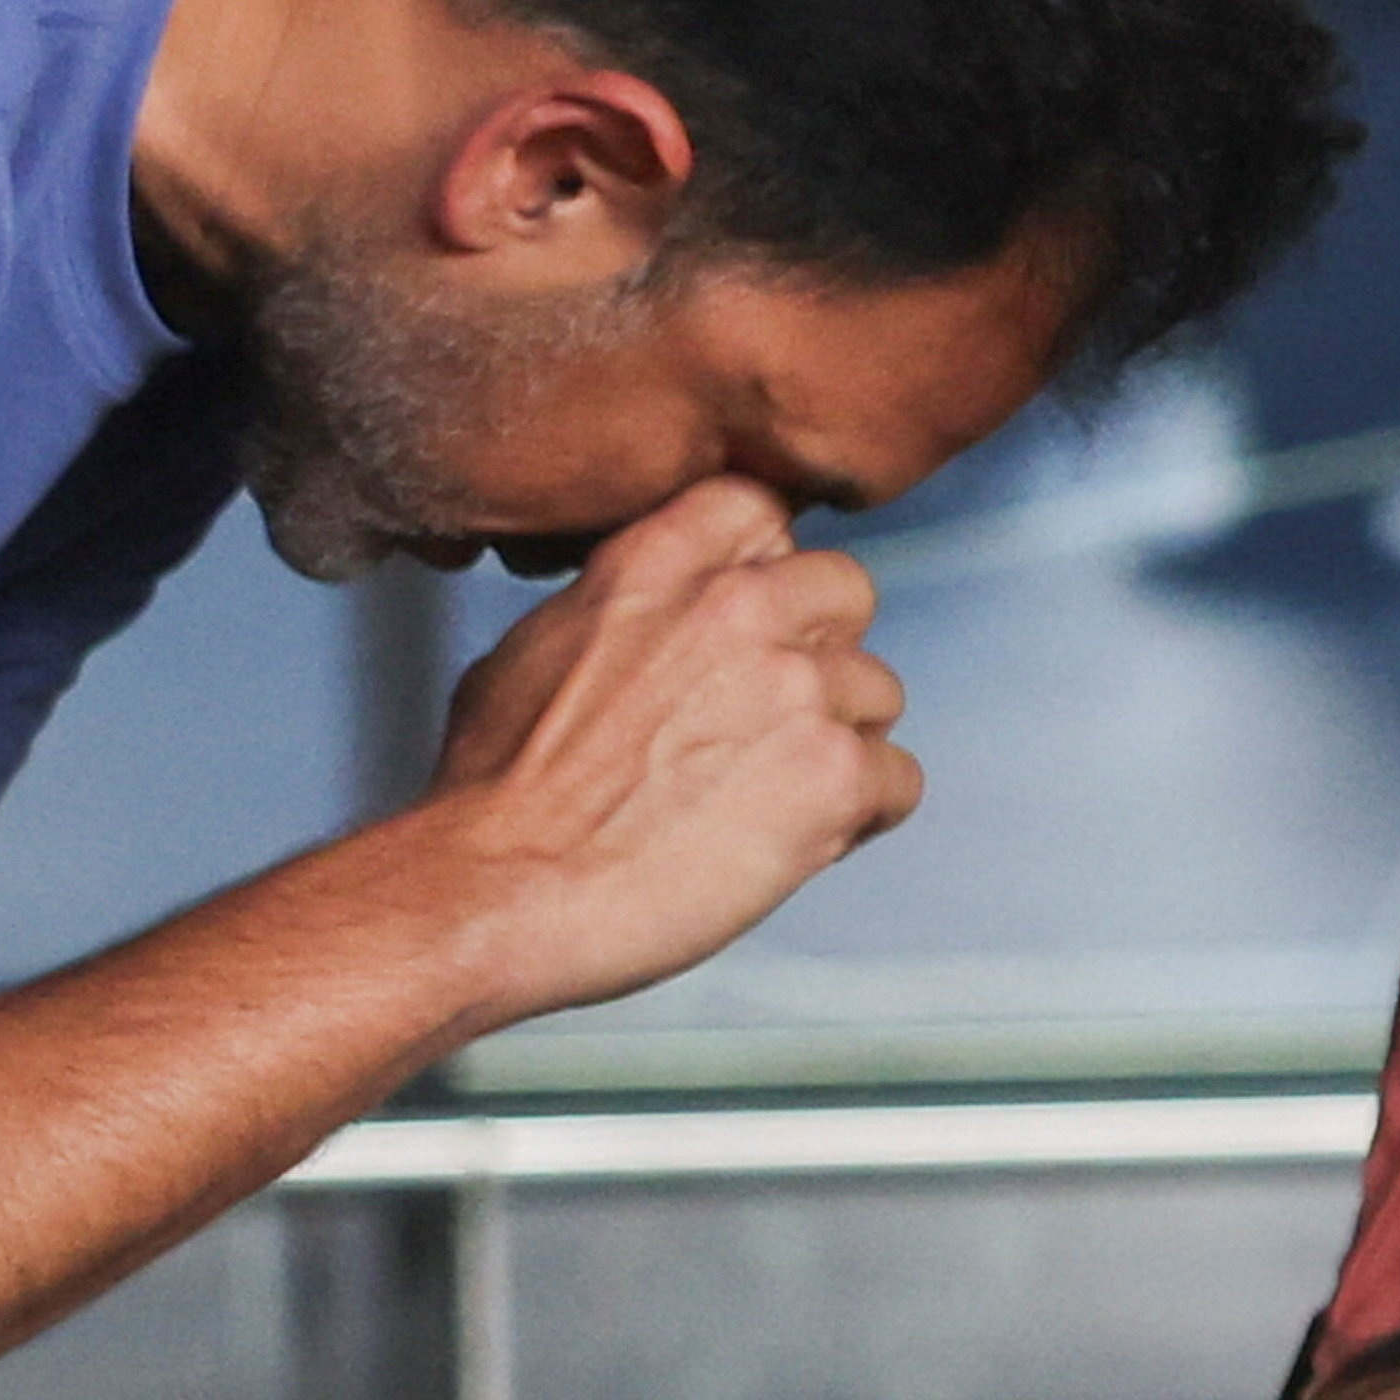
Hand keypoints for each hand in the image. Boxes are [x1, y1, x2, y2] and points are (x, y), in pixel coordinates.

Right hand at [413, 479, 918, 1020]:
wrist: (503, 887)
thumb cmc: (499, 793)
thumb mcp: (537, 648)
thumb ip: (619, 613)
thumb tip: (647, 623)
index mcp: (656, 564)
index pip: (761, 512)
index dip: (768, 570)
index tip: (752, 622)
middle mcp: (738, 609)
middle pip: (845, 592)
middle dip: (822, 653)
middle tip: (776, 720)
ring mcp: (796, 688)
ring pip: (879, 692)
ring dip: (842, 744)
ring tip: (775, 796)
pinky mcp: (834, 775)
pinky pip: (899, 779)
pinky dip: (864, 816)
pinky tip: (803, 840)